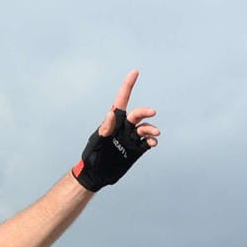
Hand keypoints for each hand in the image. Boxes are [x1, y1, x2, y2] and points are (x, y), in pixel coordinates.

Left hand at [74, 70, 159, 191]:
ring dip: (151, 129)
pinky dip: (152, 140)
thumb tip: (112, 113)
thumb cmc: (92, 156)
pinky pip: (148, 141)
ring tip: (154, 134)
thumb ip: (105, 128)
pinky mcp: (136, 149)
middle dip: (145, 112)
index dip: (128, 85)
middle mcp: (124, 127)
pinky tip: (153, 143)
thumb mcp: (97, 142)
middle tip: (152, 112)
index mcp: (113, 121)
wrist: (96, 175)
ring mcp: (131, 138)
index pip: (122, 100)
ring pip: (145, 128)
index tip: (135, 72)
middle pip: (138, 114)